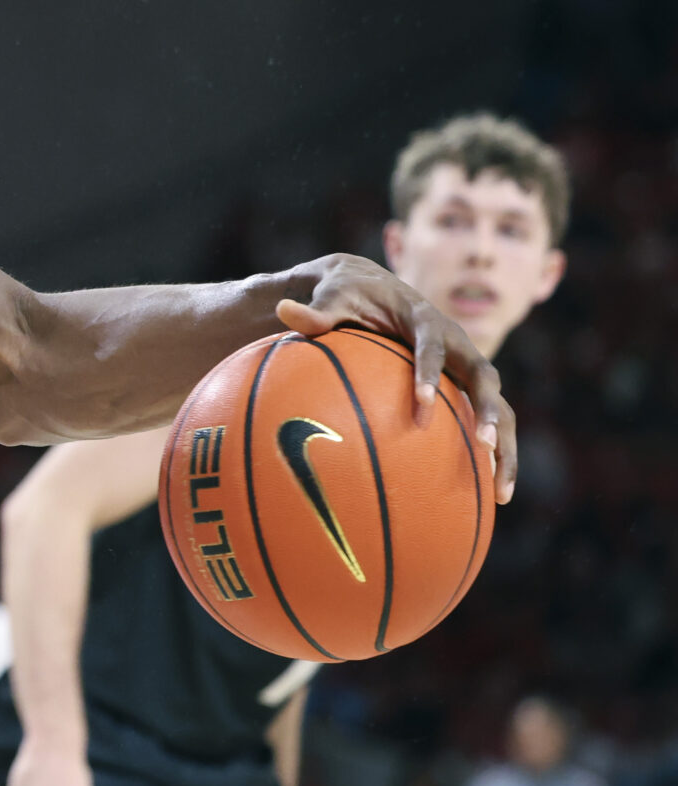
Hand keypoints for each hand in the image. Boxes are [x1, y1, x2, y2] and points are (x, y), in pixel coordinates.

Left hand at [279, 253, 515, 500]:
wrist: (376, 287)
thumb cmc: (350, 295)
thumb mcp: (332, 297)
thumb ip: (314, 311)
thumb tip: (282, 311)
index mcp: (425, 320)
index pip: (432, 346)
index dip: (428, 373)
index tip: (420, 405)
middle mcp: (457, 342)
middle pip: (486, 377)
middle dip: (488, 411)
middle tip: (482, 446)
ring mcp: (466, 367)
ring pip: (500, 406)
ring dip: (504, 446)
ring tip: (501, 492)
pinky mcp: (465, 388)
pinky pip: (486, 422)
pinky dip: (491, 458)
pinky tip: (489, 499)